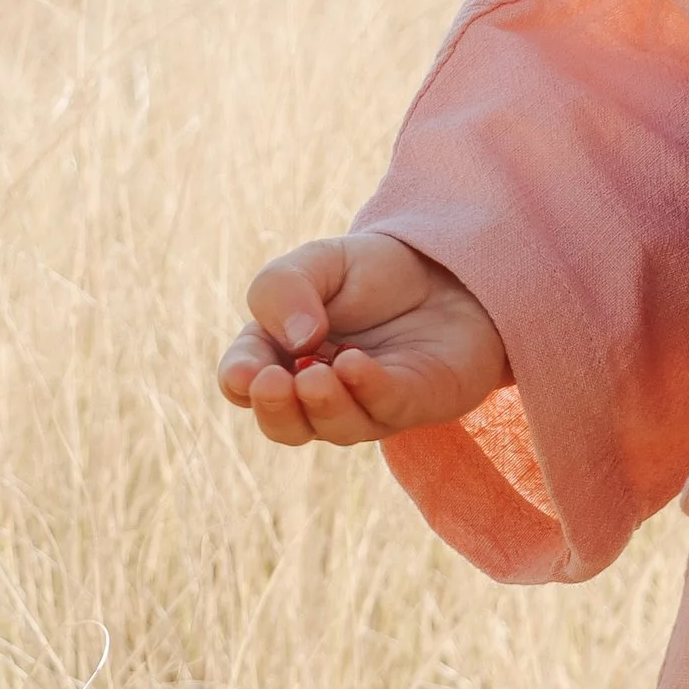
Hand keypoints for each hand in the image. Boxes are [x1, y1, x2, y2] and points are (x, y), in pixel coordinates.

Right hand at [216, 234, 508, 449]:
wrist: (449, 269)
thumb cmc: (373, 273)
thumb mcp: (320, 261)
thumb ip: (285, 287)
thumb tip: (295, 339)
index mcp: (280, 357)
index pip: (244, 382)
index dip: (239, 379)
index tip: (247, 371)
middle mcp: (317, 393)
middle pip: (284, 424)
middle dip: (274, 409)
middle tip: (273, 381)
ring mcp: (366, 405)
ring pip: (334, 427)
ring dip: (321, 406)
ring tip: (315, 374)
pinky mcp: (413, 402)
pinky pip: (386, 408)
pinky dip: (367, 390)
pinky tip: (354, 364)